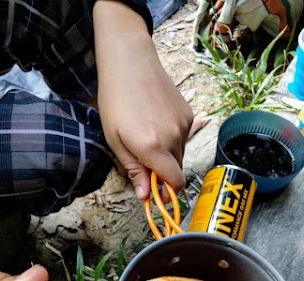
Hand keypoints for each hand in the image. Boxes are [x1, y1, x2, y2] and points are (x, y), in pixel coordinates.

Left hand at [93, 0, 193, 202]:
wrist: (129, 61)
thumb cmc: (115, 101)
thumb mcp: (115, 141)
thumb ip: (134, 170)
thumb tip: (145, 196)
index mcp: (153, 147)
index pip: (175, 183)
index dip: (167, 193)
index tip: (156, 194)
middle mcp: (174, 138)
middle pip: (177, 171)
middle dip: (163, 174)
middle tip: (143, 162)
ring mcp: (184, 125)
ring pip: (180, 154)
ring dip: (167, 156)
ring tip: (146, 136)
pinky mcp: (188, 114)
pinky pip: (183, 138)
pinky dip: (172, 140)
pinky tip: (156, 124)